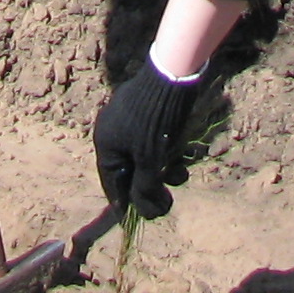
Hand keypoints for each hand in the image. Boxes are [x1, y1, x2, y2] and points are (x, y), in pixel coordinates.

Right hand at [93, 65, 202, 216]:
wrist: (173, 74)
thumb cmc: (155, 120)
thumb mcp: (150, 161)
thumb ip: (146, 190)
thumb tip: (149, 215)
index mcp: (106, 143)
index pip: (112, 183)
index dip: (126, 203)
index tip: (138, 218)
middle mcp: (114, 132)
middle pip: (131, 171)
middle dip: (152, 185)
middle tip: (168, 199)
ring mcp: (131, 121)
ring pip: (147, 157)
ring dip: (165, 169)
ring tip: (182, 173)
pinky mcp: (149, 114)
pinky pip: (156, 142)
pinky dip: (169, 152)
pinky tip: (187, 154)